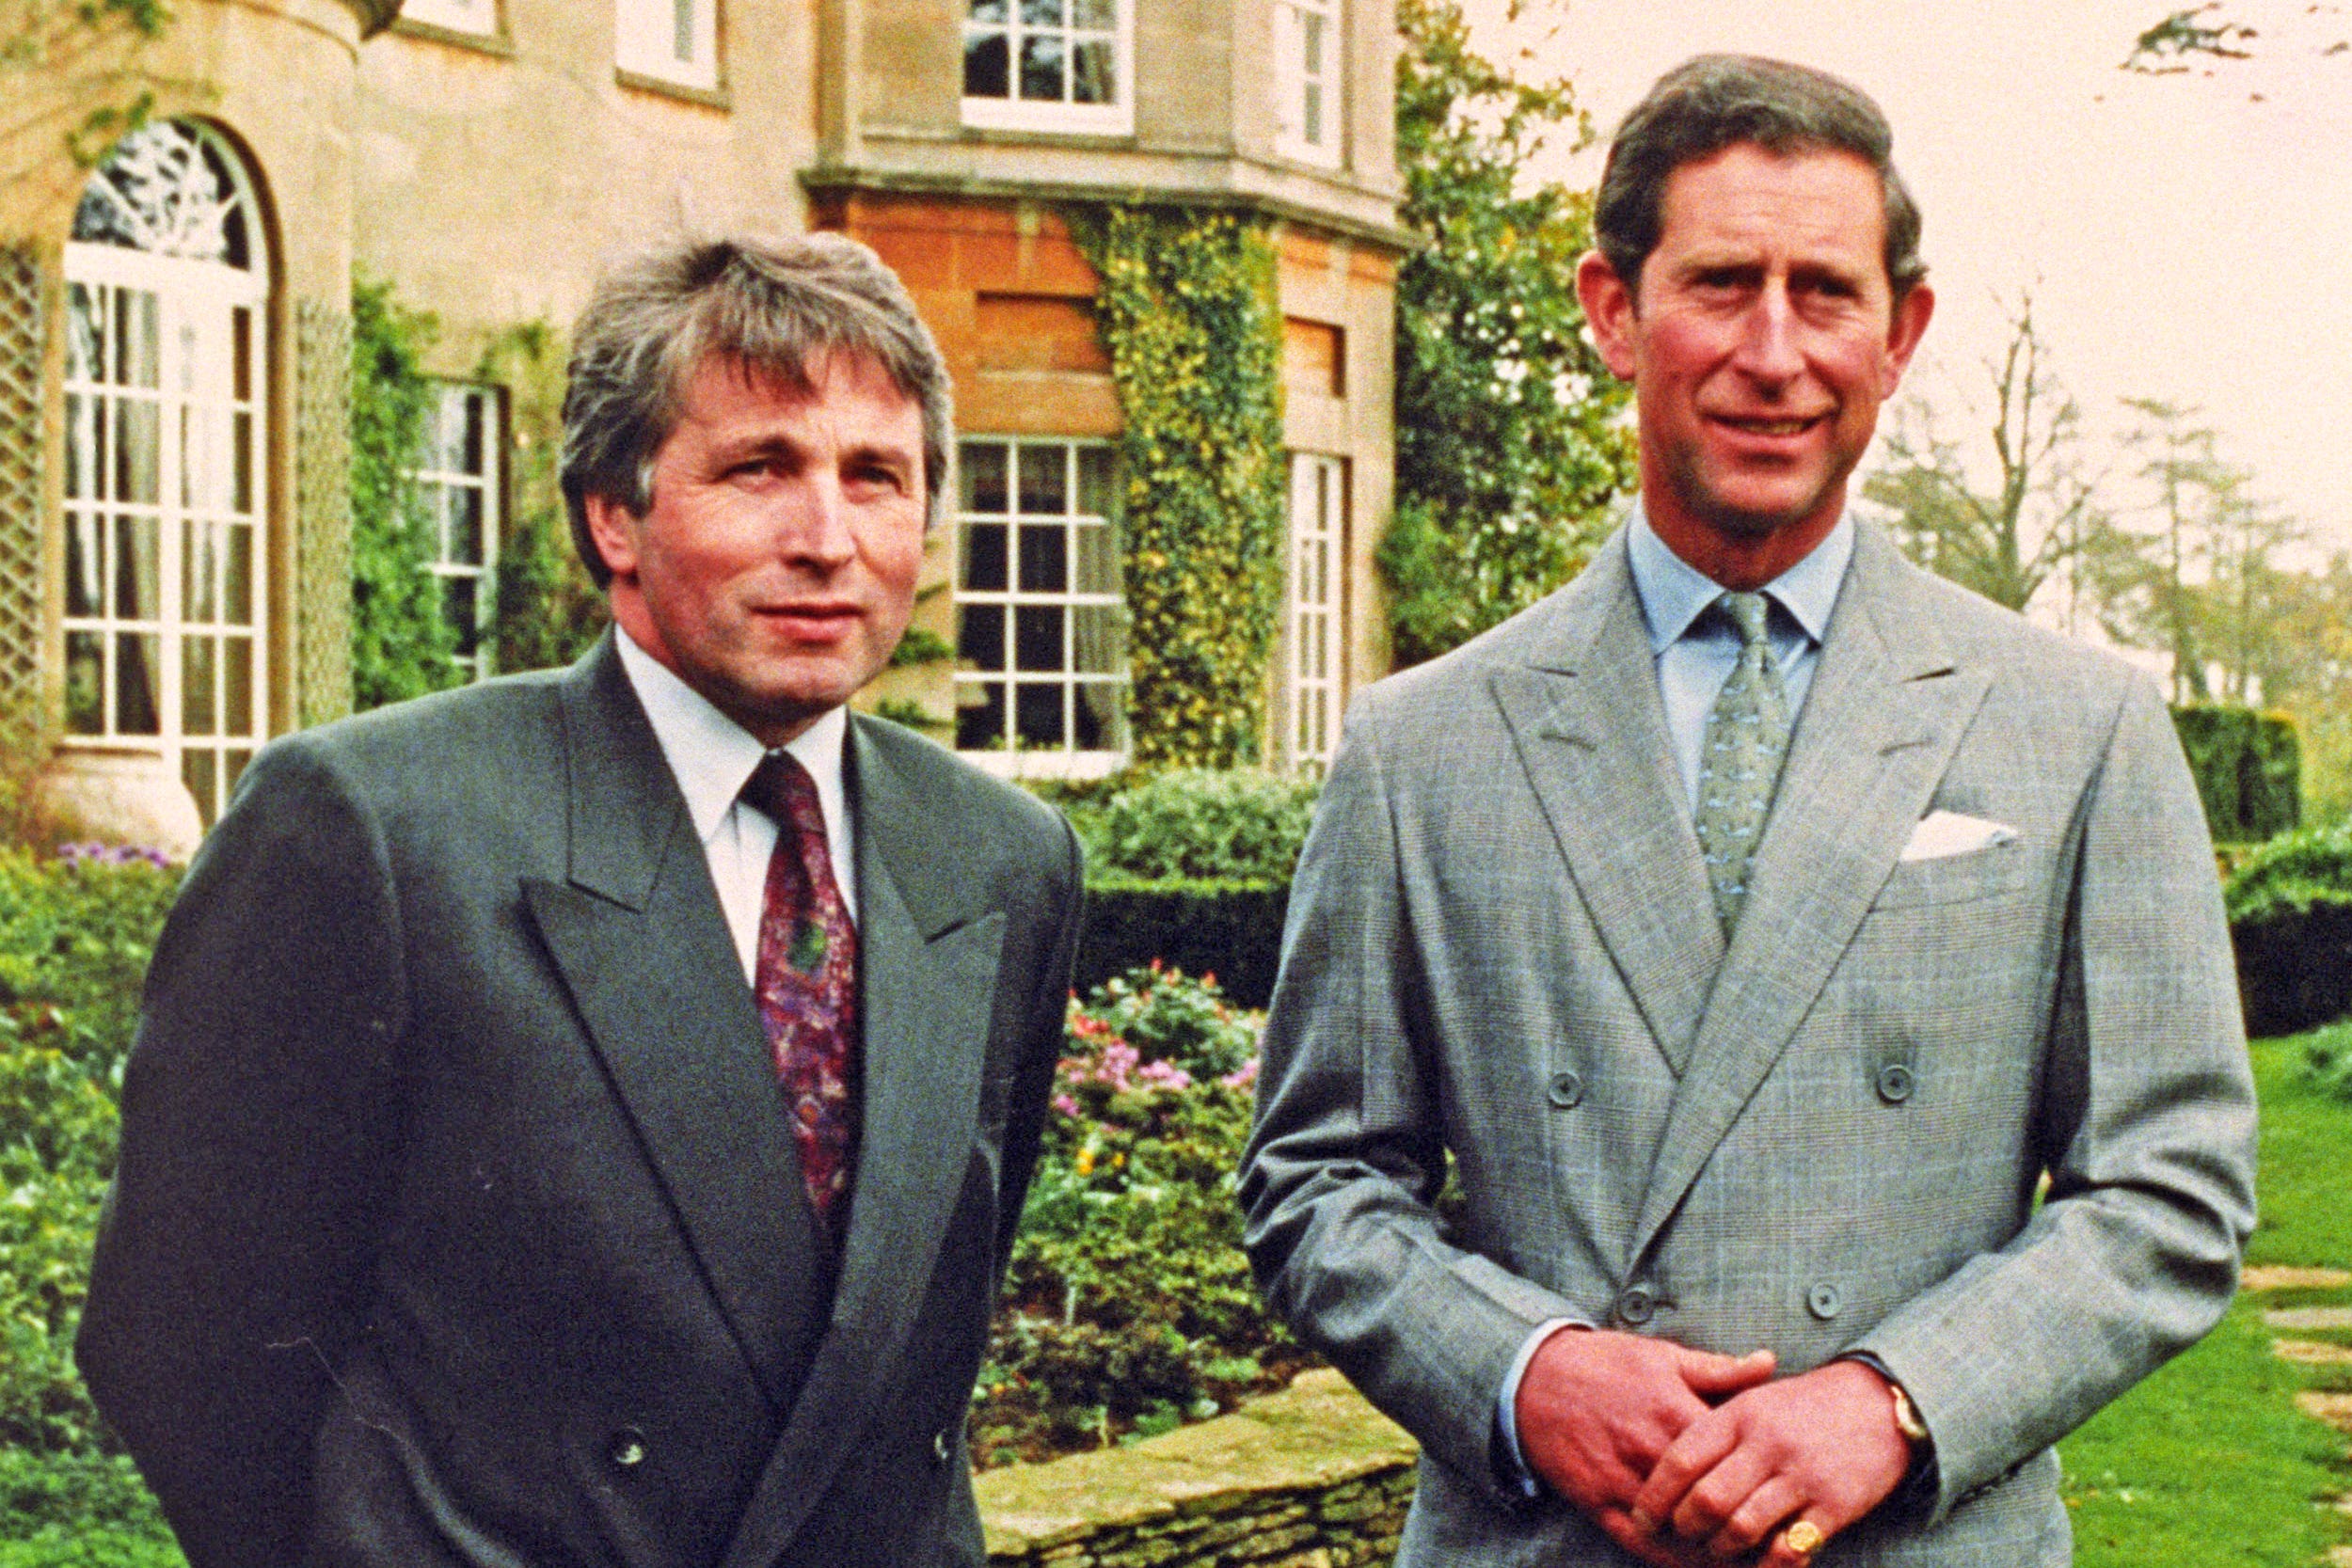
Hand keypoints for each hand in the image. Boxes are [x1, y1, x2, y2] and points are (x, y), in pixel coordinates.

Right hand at [1514, 1327, 1775, 1566]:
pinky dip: (1672, 1561)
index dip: (1765, 1486)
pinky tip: (1694, 1564)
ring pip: (1679, 1533)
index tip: (1786, 1498)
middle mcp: (1652, 1452)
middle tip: (1775, 1542)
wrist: (1534, 1376)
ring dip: (1712, 1551)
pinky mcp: (1597, 1502)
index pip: (1736, 1463)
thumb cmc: (1606, 1364)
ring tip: (1742, 1559)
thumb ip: (1719, 1369)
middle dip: (1745, 1527)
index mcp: (1677, 1413)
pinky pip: (1640, 1544)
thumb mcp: (1664, 1356)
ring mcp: (1623, 1480)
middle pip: (1712, 1505)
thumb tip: (1769, 1363)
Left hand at [1628, 1358, 1910, 1563]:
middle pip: (1706, 1500)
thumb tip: (1660, 1458)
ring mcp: (1802, 1476)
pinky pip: (1788, 1547)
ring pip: (1741, 1528)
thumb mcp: (1754, 1398)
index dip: (1656, 1495)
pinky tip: (1760, 1561)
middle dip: (1685, 1527)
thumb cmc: (1804, 1405)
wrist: (1879, 1403)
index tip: (1642, 1517)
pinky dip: (1767, 1563)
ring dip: (1721, 1548)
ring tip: (1716, 1547)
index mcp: (1740, 1414)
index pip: (1682, 1459)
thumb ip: (1711, 1424)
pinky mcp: (1834, 1505)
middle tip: (1680, 1534)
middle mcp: (1767, 1444)